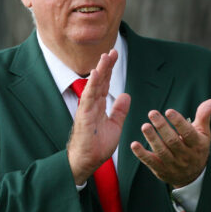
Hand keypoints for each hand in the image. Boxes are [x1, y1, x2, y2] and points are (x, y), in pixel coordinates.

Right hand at [67, 50, 130, 184]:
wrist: (87, 161)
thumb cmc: (97, 146)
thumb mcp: (115, 125)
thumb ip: (120, 110)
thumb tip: (126, 95)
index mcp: (98, 106)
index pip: (105, 84)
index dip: (110, 70)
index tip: (114, 56)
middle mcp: (91, 104)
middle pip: (100, 81)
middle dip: (106, 66)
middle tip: (112, 51)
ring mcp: (87, 109)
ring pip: (94, 86)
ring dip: (100, 71)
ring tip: (105, 57)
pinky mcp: (84, 115)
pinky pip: (89, 97)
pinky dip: (93, 85)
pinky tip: (97, 73)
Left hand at [131, 99, 210, 187]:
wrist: (193, 176)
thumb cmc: (196, 147)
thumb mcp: (203, 133)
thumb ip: (204, 116)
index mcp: (197, 145)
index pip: (188, 133)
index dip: (178, 122)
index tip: (169, 111)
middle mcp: (186, 156)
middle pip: (173, 141)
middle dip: (162, 127)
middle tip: (152, 113)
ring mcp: (174, 165)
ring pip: (162, 152)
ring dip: (152, 139)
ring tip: (145, 126)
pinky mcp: (162, 171)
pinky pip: (151, 163)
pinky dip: (142, 154)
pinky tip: (134, 145)